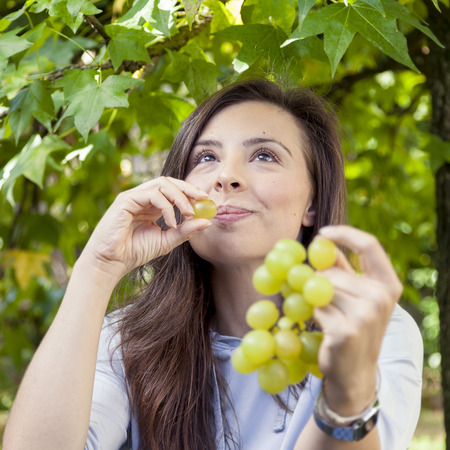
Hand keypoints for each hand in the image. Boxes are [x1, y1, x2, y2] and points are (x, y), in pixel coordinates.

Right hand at [81, 177, 211, 280]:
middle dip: (188, 188)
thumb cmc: (135, 252)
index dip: (190, 192)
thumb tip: (207, 221)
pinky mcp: (125, 200)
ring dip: (180, 197)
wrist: (112, 262)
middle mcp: (142, 198)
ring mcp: (133, 197)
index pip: (173, 190)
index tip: (206, 200)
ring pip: (161, 184)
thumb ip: (185, 231)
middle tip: (203, 199)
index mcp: (151, 205)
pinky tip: (171, 223)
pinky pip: (151, 195)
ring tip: (189, 213)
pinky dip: (166, 207)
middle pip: (168, 181)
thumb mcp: (166, 241)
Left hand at [312, 225, 402, 414]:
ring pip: (321, 288)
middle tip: (313, 291)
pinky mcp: (345, 330)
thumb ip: (341, 268)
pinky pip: (315, 307)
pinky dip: (312, 314)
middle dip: (317, 279)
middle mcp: (380, 297)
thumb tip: (322, 241)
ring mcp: (365, 315)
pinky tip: (323, 327)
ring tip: (323, 313)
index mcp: (387, 284)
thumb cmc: (353, 325)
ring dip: (313, 298)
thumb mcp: (355, 295)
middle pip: (333, 271)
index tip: (322, 233)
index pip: (370, 245)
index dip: (344, 233)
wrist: (354, 372)